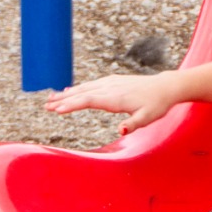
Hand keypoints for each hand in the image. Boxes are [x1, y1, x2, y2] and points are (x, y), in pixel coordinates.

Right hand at [45, 72, 182, 131]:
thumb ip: (133, 124)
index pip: (89, 101)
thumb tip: (120, 131)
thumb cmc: (157, 105)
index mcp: (116, 98)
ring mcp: (111, 83)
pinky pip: (91, 85)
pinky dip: (78, 89)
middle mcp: (110, 88)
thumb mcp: (148, 118)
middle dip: (63, 100)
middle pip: (82, 94)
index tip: (57, 110)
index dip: (72, 105)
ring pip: (84, 88)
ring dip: (67, 94)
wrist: (166, 87)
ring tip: (51, 100)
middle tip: (46, 107)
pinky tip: (69, 92)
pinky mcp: (112, 81)